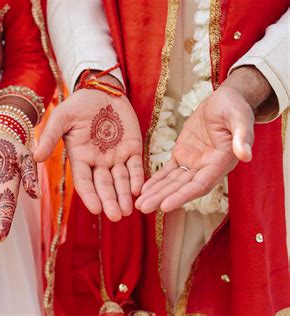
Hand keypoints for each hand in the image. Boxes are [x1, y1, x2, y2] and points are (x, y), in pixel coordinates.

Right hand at [34, 88, 143, 221]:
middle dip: (110, 201)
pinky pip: (136, 167)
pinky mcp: (132, 148)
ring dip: (124, 195)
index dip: (89, 195)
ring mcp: (116, 156)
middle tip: (117, 216)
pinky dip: (138, 178)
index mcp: (80, 158)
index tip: (95, 209)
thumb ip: (50, 136)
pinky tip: (139, 189)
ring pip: (121, 181)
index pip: (84, 182)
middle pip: (104, 186)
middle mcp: (98, 162)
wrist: (101, 91)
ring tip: (129, 210)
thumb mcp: (61, 118)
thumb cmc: (78, 105)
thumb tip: (35, 157)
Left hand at [136, 85, 255, 212]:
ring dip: (156, 193)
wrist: (226, 99)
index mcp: (221, 162)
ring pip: (173, 182)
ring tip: (139, 204)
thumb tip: (245, 156)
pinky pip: (168, 171)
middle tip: (142, 208)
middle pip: (182, 188)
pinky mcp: (183, 154)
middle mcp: (207, 168)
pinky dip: (156, 180)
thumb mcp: (240, 117)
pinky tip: (143, 190)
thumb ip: (242, 136)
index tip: (164, 207)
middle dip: (162, 198)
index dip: (182, 196)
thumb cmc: (235, 107)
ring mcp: (194, 163)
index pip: (200, 185)